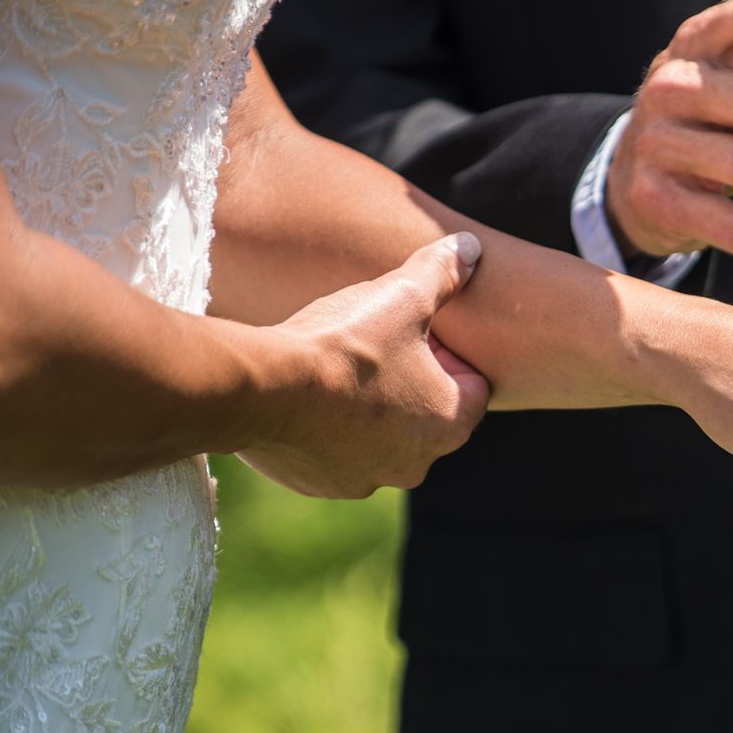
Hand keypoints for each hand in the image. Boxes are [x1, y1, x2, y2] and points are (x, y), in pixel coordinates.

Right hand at [242, 234, 490, 497]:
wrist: (261, 388)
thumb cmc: (345, 342)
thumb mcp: (402, 295)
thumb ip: (442, 272)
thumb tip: (471, 247)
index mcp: (450, 424)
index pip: (471, 386)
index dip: (447, 353)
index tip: (418, 331)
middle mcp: (416, 464)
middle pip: (426, 414)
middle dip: (410, 382)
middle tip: (377, 346)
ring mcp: (366, 480)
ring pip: (379, 437)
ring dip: (368, 409)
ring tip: (338, 370)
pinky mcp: (320, 485)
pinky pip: (334, 454)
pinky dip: (327, 429)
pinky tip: (307, 397)